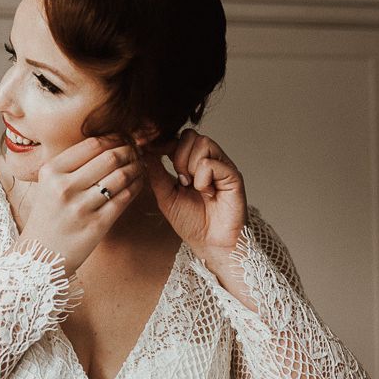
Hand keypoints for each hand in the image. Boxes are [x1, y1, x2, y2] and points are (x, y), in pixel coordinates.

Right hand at [18, 136, 145, 275]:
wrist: (40, 257)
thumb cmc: (48, 217)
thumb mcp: (48, 185)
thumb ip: (72, 165)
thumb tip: (108, 143)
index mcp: (51, 171)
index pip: (92, 144)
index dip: (114, 138)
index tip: (123, 139)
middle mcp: (64, 187)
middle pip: (110, 157)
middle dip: (129, 151)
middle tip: (137, 151)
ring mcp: (81, 207)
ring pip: (121, 176)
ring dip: (136, 168)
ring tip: (140, 165)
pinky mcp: (96, 225)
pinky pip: (124, 198)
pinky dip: (136, 187)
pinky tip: (139, 182)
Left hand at [142, 128, 248, 258]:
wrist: (210, 243)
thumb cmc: (192, 222)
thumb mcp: (165, 195)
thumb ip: (156, 172)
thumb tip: (145, 150)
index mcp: (192, 163)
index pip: (178, 138)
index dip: (164, 143)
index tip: (150, 151)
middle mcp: (208, 160)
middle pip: (190, 135)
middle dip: (179, 156)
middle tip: (182, 180)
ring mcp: (222, 166)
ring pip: (202, 142)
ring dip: (191, 166)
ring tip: (194, 186)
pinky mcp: (233, 175)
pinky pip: (211, 162)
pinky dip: (203, 178)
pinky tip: (207, 193)